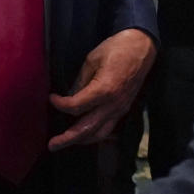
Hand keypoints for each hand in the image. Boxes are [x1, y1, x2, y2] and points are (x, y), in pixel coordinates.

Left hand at [49, 28, 155, 150]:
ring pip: (99, 133)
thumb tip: (70, 96)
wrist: (141, 48)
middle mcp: (113, 104)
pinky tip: (86, 136)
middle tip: (52, 145)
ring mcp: (120, 109)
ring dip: (81, 140)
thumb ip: (81, 82)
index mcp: (104, 90)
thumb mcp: (92, 60)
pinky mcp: (124, 109)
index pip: (77, 107)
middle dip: (67, 138)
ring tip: (66, 142)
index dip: (60, 104)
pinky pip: (109, 128)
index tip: (51, 98)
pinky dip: (95, 135)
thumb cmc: (116, 49)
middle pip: (86, 128)